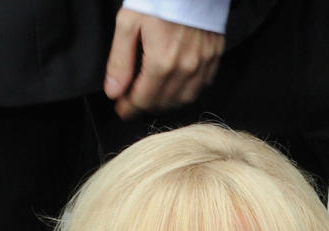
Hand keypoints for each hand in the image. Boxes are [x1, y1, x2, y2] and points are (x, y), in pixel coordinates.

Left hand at [104, 9, 224, 119]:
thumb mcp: (128, 24)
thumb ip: (120, 62)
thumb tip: (114, 92)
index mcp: (162, 62)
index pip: (143, 100)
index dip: (128, 107)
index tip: (120, 108)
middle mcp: (186, 69)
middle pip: (162, 103)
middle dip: (144, 106)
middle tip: (131, 101)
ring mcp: (203, 65)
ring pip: (183, 100)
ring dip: (164, 102)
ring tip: (151, 95)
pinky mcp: (214, 58)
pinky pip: (200, 87)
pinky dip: (184, 92)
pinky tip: (173, 85)